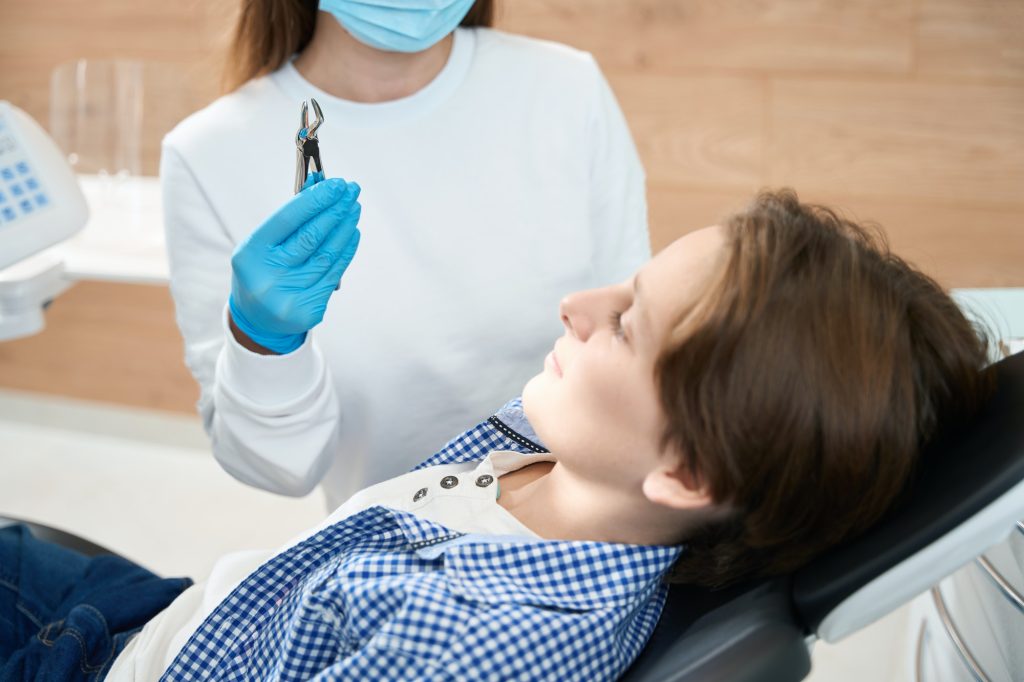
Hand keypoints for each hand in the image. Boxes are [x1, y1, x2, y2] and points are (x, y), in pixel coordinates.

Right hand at [228, 176, 361, 353]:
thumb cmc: (261, 270)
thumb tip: (318, 185)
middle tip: (351, 191)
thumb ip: (290, 218)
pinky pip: (334, 274)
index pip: (287, 220)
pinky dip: (345, 250)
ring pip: (327, 255)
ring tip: (353, 208)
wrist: (257, 319)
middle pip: (310, 236)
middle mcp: (268, 277)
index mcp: (251, 254)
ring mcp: (289, 297)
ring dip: (344, 228)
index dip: (314, 200)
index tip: (335, 184)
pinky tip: (351, 233)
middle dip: (335, 210)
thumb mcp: (264, 244)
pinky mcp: (308, 310)